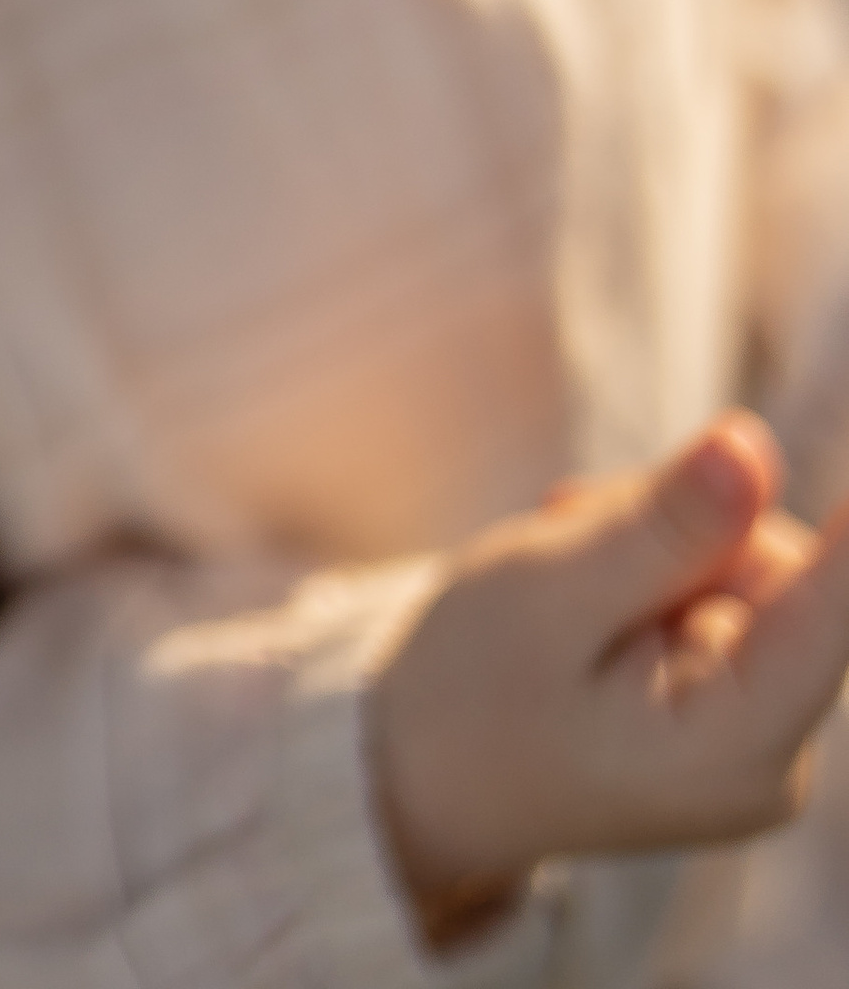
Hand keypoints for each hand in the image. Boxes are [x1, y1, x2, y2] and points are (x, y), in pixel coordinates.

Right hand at [371, 415, 848, 948]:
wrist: (418, 777)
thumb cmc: (468, 694)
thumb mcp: (547, 589)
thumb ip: (661, 526)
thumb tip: (757, 448)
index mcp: (740, 745)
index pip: (838, 608)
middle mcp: (776, 758)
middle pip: (780, 566)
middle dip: (682, 523)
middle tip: (569, 531)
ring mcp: (758, 743)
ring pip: (745, 569)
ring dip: (655, 542)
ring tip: (564, 574)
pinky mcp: (735, 719)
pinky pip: (723, 601)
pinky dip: (652, 572)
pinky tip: (585, 595)